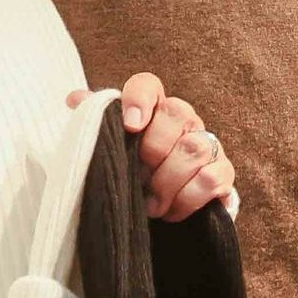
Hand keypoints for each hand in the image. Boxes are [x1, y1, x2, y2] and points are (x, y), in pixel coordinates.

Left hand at [69, 72, 232, 221]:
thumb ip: (97, 125)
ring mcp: (207, 143)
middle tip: (139, 179)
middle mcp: (184, 119)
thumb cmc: (134, 175)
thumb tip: (74, 99)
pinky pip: (211, 178)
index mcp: (153, 109)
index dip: (139, 100)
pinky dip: (188, 198)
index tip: (130, 126)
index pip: (148, 85)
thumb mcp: (112, 152)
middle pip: (178, 112)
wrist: (164, 212)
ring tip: (152, 204)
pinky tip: (172, 210)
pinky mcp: (223, 172)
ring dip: (168, 181)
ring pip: (195, 147)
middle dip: (154, 150)